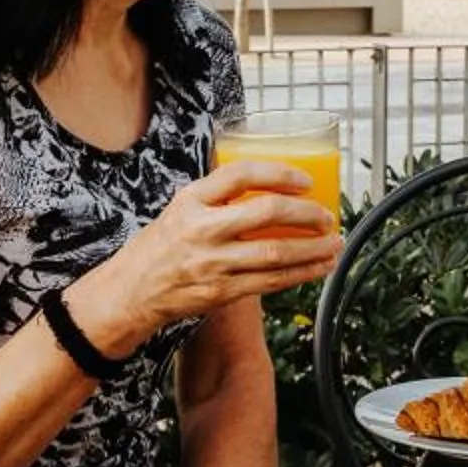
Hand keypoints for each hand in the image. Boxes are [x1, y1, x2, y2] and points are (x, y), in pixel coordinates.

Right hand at [78, 161, 343, 350]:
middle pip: (266, 213)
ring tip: (335, 244)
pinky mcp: (221, 292)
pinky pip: (270, 282)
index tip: (305, 180)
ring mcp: (212, 263)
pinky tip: (320, 268)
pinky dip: (301, 274)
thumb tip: (271, 186)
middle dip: (306, 213)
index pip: (241, 175)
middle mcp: (201, 229)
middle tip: (327, 216)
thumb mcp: (182, 208)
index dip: (279, 173)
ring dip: (313, 249)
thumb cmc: (162, 245)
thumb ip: (219, 197)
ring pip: (275, 253)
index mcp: (191, 200)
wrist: (132, 291)